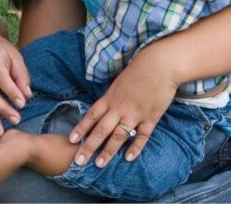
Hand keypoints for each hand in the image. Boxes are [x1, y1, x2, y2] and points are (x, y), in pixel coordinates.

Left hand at [67, 47, 177, 167]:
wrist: (159, 66)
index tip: (71, 140)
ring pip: (118, 136)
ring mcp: (135, 114)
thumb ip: (110, 98)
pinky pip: (142, 136)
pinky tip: (128, 158)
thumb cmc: (137, 71)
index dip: (81, 128)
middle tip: (79, 161)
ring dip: (108, 151)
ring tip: (99, 164)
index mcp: (109, 98)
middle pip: (101, 130)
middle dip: (89, 146)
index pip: (91, 116)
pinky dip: (135, 148)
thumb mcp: (117, 83)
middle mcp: (119, 108)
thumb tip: (101, 111)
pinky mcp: (151, 118)